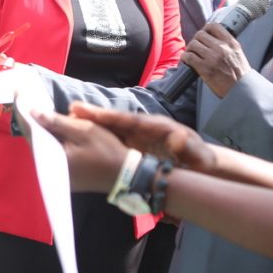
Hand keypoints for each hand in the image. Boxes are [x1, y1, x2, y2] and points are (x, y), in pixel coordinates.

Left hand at [30, 107, 129, 192]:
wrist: (126, 174)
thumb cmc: (106, 151)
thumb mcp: (84, 130)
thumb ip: (57, 122)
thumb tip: (34, 112)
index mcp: (52, 158)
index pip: (31, 131)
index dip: (24, 111)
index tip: (18, 93)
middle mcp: (50, 169)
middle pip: (34, 140)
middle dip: (30, 120)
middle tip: (26, 99)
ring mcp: (56, 175)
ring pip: (42, 147)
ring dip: (40, 130)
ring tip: (37, 110)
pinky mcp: (64, 176)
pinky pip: (51, 154)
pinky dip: (50, 139)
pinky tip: (51, 127)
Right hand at [65, 102, 213, 172]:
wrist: (202, 163)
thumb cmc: (199, 159)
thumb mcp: (197, 154)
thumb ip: (187, 146)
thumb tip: (177, 139)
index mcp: (157, 127)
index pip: (130, 120)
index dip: (110, 116)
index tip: (92, 113)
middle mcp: (145, 128)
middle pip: (117, 120)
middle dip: (95, 116)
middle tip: (72, 109)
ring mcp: (139, 136)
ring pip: (113, 129)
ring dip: (93, 125)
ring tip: (70, 120)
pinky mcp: (136, 145)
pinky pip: (115, 139)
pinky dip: (100, 137)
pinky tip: (84, 138)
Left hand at [182, 23, 250, 97]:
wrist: (241, 90)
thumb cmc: (239, 75)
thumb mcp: (237, 54)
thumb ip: (227, 45)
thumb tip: (212, 39)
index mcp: (231, 43)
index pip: (214, 26)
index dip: (205, 29)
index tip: (203, 35)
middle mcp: (221, 48)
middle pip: (200, 35)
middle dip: (196, 41)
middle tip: (196, 48)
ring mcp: (212, 57)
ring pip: (193, 44)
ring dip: (190, 49)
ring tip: (191, 55)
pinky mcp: (204, 68)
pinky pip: (188, 56)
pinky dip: (185, 58)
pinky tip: (187, 61)